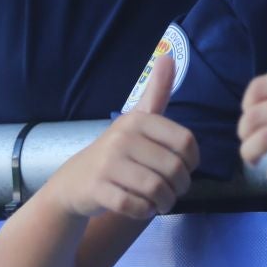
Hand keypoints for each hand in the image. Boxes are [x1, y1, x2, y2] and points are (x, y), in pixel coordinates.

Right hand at [40, 58, 196, 220]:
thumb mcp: (137, 119)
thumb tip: (168, 55)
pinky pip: (136, 206)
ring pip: (156, 189)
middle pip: (174, 168)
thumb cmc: (117, 151)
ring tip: (162, 202)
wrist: (74, 182)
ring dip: (165, 202)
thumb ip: (156, 92)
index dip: (192, 162)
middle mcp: (123, 138)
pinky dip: (145, 212)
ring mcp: (108, 164)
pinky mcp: (98, 189)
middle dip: (180, 187)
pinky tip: (143, 207)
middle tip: (173, 192)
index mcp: (138, 120)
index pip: (185, 142)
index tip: (184, 169)